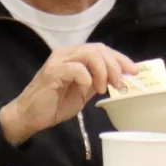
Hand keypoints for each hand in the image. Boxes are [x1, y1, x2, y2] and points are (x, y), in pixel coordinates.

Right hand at [0, 42, 136, 143]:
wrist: (30, 116)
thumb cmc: (55, 104)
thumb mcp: (84, 92)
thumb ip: (98, 81)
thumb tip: (119, 77)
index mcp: (75, 56)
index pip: (102, 49)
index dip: (120, 58)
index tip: (134, 71)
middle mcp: (67, 54)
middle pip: (98, 49)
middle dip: (115, 65)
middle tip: (119, 84)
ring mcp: (59, 61)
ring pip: (89, 54)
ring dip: (103, 71)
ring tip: (103, 88)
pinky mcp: (52, 72)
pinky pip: (76, 68)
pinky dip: (86, 78)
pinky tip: (87, 89)